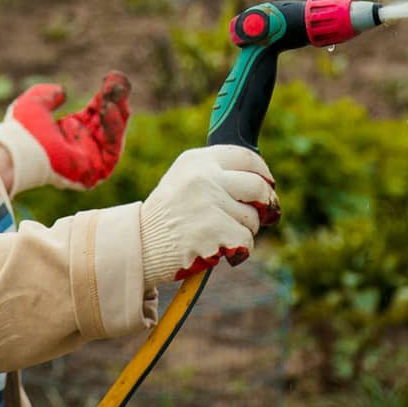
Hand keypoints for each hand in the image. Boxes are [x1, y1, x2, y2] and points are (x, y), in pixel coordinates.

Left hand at [0, 71, 130, 191]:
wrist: (18, 149)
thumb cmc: (21, 129)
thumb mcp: (35, 102)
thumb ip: (49, 94)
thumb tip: (62, 92)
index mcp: (69, 132)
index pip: (95, 113)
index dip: (105, 96)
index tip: (112, 78)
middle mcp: (81, 146)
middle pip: (108, 123)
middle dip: (116, 102)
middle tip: (122, 82)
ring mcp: (89, 159)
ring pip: (114, 135)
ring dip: (119, 113)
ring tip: (116, 94)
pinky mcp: (95, 171)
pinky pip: (113, 150)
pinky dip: (115, 129)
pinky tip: (109, 109)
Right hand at [139, 145, 280, 286]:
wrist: (139, 246)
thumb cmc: (168, 216)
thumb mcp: (185, 180)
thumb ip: (217, 174)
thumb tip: (264, 181)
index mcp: (197, 160)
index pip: (246, 156)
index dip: (263, 172)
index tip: (268, 183)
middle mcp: (203, 177)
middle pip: (258, 187)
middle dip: (264, 204)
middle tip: (259, 215)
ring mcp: (209, 203)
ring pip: (253, 218)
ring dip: (246, 230)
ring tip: (220, 234)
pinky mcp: (214, 231)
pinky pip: (247, 241)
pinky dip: (239, 249)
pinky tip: (220, 249)